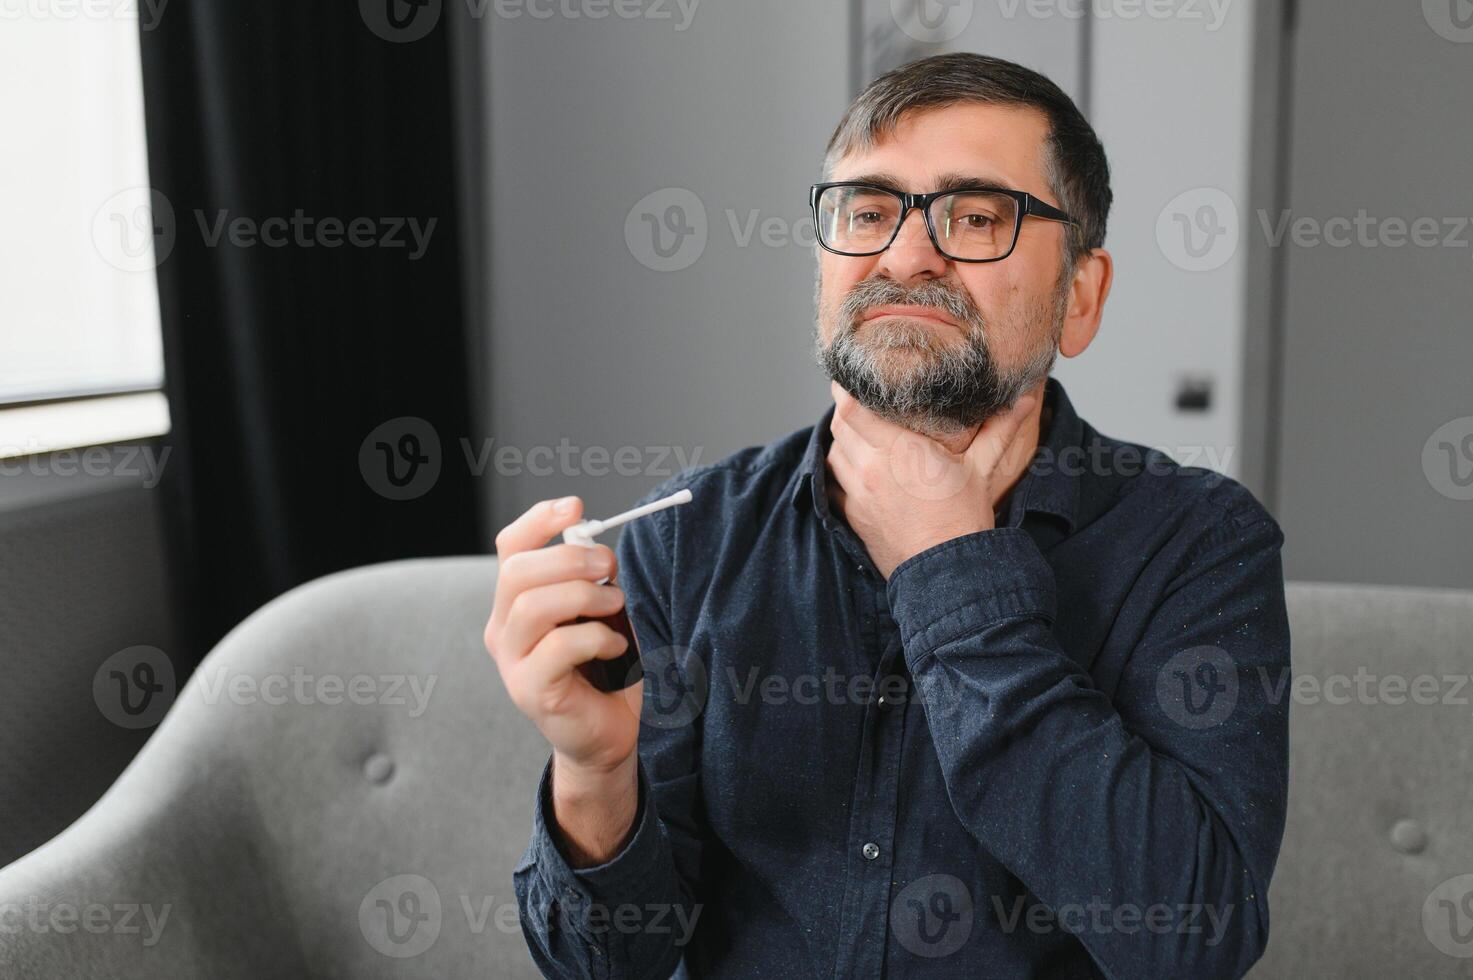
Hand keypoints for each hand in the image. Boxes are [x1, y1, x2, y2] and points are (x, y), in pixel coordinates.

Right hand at [484, 496, 641, 776]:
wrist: (608, 735)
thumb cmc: (606, 670)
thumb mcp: (599, 614)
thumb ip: (591, 580)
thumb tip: (599, 544)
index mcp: (516, 602)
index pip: (511, 548)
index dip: (540, 521)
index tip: (576, 508)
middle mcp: (504, 629)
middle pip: (517, 572)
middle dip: (569, 559)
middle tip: (609, 567)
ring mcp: (512, 661)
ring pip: (533, 607)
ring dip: (584, 596)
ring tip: (613, 607)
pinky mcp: (530, 690)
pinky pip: (557, 647)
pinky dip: (595, 637)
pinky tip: (615, 647)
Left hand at [826, 381, 1040, 577]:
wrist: (947, 572)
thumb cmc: (964, 520)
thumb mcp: (982, 469)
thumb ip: (999, 430)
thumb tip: (1025, 400)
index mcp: (898, 450)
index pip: (851, 407)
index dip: (847, 389)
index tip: (856, 380)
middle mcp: (870, 468)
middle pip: (838, 425)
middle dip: (846, 410)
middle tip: (860, 400)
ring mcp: (857, 493)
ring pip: (833, 452)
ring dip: (843, 439)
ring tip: (861, 432)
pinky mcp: (853, 514)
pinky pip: (834, 482)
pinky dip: (841, 470)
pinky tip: (859, 467)